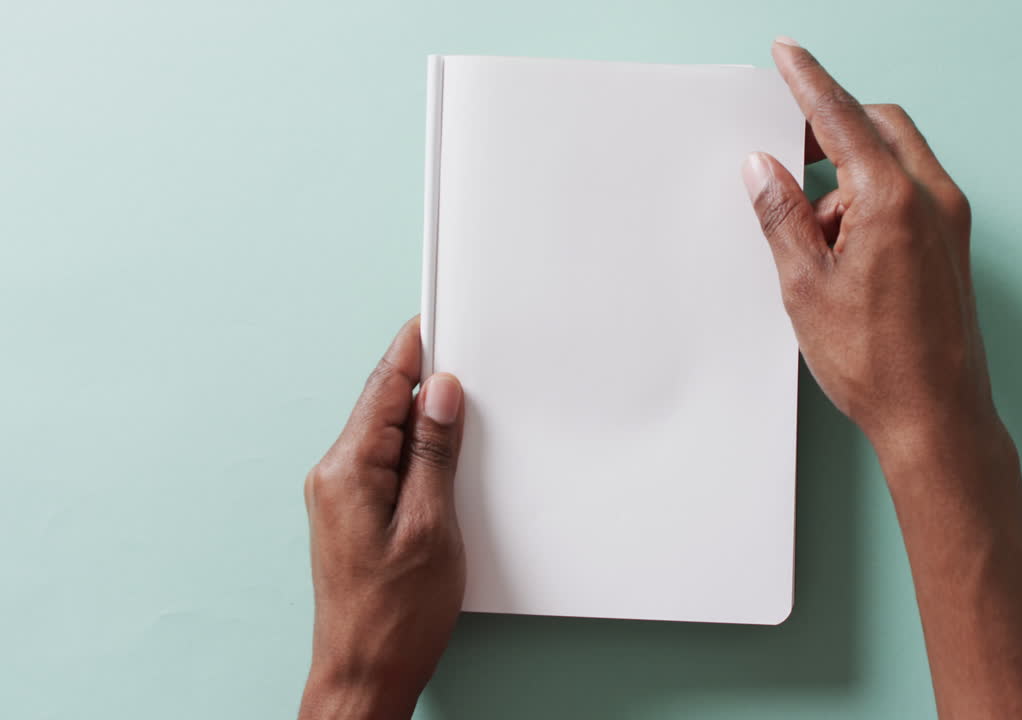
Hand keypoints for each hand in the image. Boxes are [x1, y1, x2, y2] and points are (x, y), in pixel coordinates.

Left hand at [299, 317, 465, 719]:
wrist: (364, 673)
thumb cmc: (394, 615)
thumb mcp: (431, 526)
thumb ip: (433, 453)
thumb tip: (441, 393)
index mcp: (347, 471)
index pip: (382, 389)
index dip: (412, 350)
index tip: (433, 319)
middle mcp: (333, 476)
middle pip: (380, 405)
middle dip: (420, 377)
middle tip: (462, 353)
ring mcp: (338, 496)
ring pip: (383, 433)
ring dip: (418, 414)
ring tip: (458, 400)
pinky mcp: (350, 513)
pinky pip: (382, 461)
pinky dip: (411, 447)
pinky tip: (438, 449)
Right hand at [746, 39, 1021, 718]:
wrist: (937, 420)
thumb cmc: (878, 364)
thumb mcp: (806, 287)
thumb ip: (782, 218)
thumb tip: (763, 171)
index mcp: (893, 201)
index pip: (841, 118)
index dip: (809, 81)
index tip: (789, 53)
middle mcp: (934, 200)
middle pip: (880, 126)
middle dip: (833, 126)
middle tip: (788, 148)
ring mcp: (950, 224)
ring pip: (895, 162)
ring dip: (849, 176)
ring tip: (811, 238)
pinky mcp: (953, 248)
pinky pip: (909, 196)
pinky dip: (871, 203)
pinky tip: (840, 254)